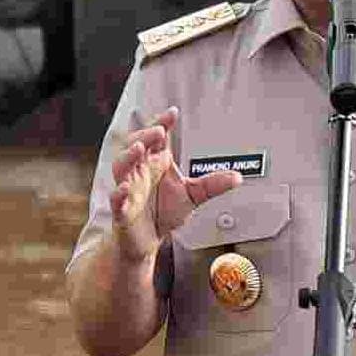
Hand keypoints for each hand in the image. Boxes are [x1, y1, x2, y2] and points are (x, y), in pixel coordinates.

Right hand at [110, 107, 242, 266]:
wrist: (148, 241)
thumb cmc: (164, 213)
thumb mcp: (192, 196)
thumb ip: (212, 185)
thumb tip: (238, 177)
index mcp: (154, 163)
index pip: (156, 138)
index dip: (162, 123)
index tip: (173, 113)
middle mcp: (139, 172)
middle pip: (135, 146)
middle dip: (145, 136)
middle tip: (160, 130)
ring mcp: (128, 189)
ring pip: (121, 167)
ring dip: (128, 156)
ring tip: (139, 148)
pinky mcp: (122, 211)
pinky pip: (116, 200)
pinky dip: (119, 194)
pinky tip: (125, 188)